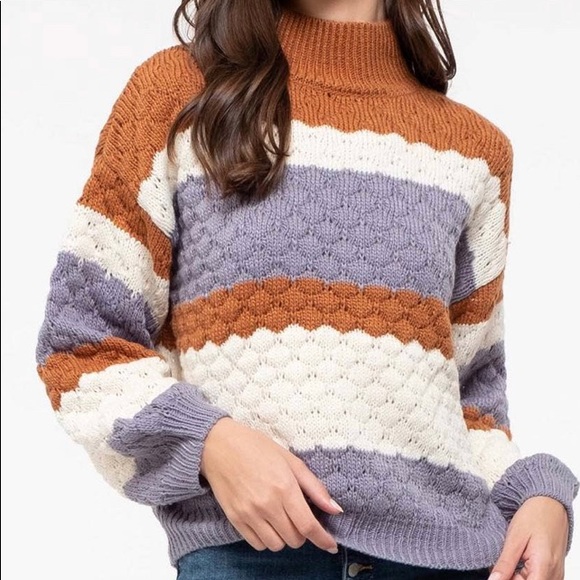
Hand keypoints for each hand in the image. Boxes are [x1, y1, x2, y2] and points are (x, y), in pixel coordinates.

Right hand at [200, 417, 341, 553]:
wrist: (219, 445)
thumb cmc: (256, 447)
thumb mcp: (290, 460)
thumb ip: (314, 486)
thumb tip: (335, 509)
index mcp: (284, 487)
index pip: (308, 526)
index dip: (323, 539)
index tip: (331, 545)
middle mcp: (267, 505)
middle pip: (294, 538)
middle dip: (303, 532)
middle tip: (299, 515)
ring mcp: (249, 514)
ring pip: (277, 545)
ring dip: (285, 537)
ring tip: (282, 518)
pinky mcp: (235, 519)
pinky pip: (257, 544)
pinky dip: (267, 539)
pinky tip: (267, 522)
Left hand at [488, 496, 568, 579]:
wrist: (550, 502)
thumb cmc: (534, 515)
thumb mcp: (514, 538)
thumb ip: (505, 563)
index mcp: (543, 568)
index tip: (496, 574)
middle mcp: (554, 575)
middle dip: (511, 578)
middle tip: (500, 565)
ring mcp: (556, 573)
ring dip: (518, 576)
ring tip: (510, 558)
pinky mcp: (554, 569)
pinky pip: (539, 578)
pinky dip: (525, 573)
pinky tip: (518, 560)